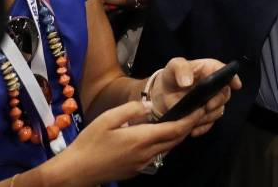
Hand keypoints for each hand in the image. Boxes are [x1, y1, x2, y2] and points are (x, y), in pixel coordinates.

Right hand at [53, 100, 198, 181]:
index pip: (175, 129)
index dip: (190, 119)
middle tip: (195, 113)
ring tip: (181, 121)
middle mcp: (146, 154)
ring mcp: (141, 164)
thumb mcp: (107, 119)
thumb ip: (131, 109)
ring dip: (176, 136)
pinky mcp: (135, 170)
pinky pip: (156, 156)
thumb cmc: (90, 143)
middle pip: (175, 140)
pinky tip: (159, 136)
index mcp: (142, 139)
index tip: (200, 109)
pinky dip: (164, 145)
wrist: (76, 171)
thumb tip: (149, 105)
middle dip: (188, 127)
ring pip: (167, 149)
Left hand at [150, 57, 240, 137]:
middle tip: (207, 107)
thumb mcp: (173, 67)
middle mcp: (215, 86)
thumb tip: (188, 82)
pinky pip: (209, 124)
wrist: (162, 95)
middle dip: (218, 102)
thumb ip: (180, 69)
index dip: (233, 78)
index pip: (225, 72)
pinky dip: (202, 127)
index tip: (236, 85)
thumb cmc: (171, 77)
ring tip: (194, 119)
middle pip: (225, 94)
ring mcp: (211, 102)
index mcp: (210, 70)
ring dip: (208, 116)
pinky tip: (193, 129)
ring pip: (218, 111)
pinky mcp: (205, 116)